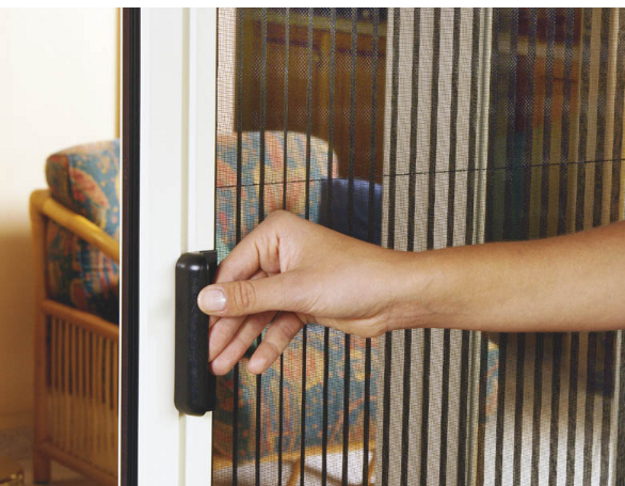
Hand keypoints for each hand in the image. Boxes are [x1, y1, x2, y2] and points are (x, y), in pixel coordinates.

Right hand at [198, 210, 414, 375]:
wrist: (394, 297)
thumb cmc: (359, 275)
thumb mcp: (295, 288)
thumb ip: (249, 297)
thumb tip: (211, 299)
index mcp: (276, 235)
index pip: (233, 270)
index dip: (217, 301)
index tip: (203, 324)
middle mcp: (282, 255)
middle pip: (244, 295)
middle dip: (229, 327)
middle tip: (211, 351)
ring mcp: (292, 280)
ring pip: (259, 312)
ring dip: (244, 339)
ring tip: (225, 362)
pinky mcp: (303, 301)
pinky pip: (278, 324)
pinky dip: (269, 343)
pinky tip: (257, 361)